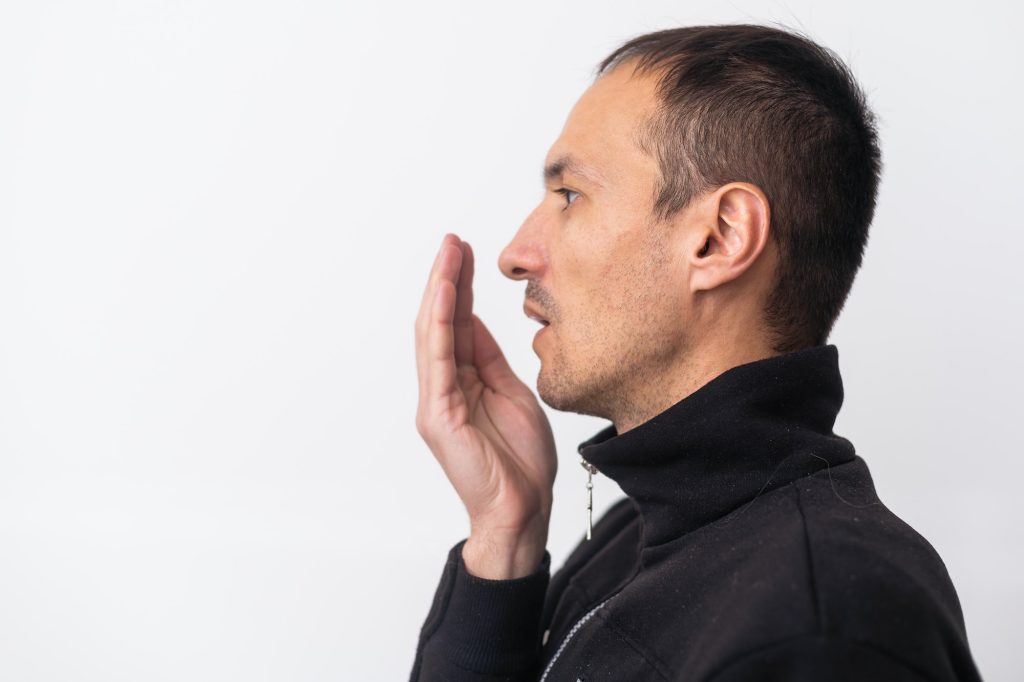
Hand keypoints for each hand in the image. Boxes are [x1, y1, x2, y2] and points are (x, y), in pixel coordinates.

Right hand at [415, 233, 556, 578]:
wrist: (522, 511)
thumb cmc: (519, 460)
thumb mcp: (512, 393)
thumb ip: (489, 359)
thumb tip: (477, 321)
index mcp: (463, 383)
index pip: (457, 325)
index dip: (460, 287)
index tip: (466, 252)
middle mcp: (443, 388)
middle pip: (440, 323)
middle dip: (447, 279)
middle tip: (453, 240)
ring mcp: (438, 401)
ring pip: (433, 334)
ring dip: (440, 291)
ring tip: (448, 253)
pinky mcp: (439, 416)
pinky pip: (438, 360)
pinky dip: (439, 323)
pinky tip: (444, 292)